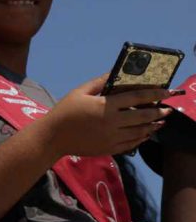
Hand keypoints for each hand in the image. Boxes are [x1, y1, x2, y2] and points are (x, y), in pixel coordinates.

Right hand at [42, 75, 171, 157]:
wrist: (53, 137)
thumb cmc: (64, 112)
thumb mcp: (79, 92)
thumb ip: (99, 82)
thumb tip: (115, 73)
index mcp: (106, 105)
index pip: (137, 97)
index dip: (155, 93)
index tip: (167, 91)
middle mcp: (112, 122)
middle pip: (143, 115)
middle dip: (159, 112)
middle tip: (168, 109)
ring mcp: (112, 137)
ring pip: (140, 132)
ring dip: (152, 126)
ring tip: (159, 122)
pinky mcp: (109, 148)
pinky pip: (131, 144)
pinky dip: (141, 139)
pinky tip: (144, 135)